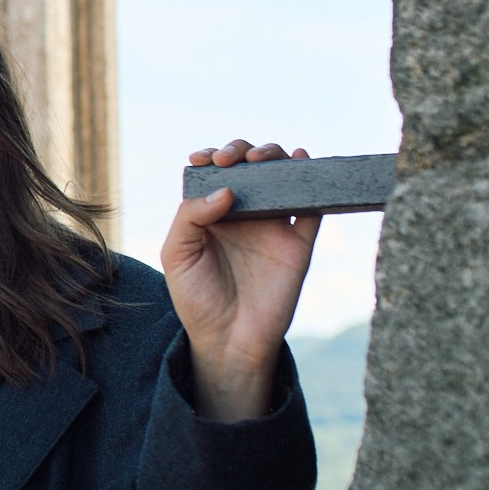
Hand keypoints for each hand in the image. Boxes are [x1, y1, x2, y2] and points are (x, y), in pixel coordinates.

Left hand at [160, 140, 321, 421]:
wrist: (228, 339)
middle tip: (229, 160)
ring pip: (281, 176)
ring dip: (273, 155)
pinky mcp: (299, 242)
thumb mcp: (177, 254)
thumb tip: (225, 189)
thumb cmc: (197, 299)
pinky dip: (310, 182)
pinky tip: (299, 163)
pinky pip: (312, 206)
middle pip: (250, 166)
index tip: (204, 159)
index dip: (211, 156)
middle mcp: (244, 213)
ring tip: (261, 158)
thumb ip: (190, 216)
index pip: (215, 171)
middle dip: (240, 150)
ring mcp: (273, 226)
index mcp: (211, 213)